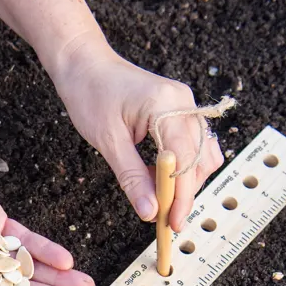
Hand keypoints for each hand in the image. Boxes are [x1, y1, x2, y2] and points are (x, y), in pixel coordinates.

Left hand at [51, 32, 223, 231]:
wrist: (84, 63)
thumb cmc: (90, 93)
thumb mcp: (107, 141)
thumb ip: (132, 177)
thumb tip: (150, 211)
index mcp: (167, 105)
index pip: (186, 159)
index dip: (181, 195)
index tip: (172, 222)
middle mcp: (184, 103)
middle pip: (200, 159)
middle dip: (186, 192)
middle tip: (165, 219)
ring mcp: (184, 106)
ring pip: (200, 154)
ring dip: (185, 181)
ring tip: (160, 201)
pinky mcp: (178, 111)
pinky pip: (190, 145)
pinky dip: (180, 167)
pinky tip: (159, 180)